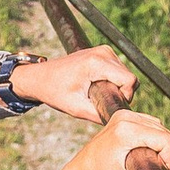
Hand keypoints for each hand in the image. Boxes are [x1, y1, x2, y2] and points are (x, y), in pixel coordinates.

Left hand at [5, 46, 134, 117]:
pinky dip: (111, 81)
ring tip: (93, 92)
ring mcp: (103, 50)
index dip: (125, 96)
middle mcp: (103, 52)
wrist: (39, 77)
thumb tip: (120, 118)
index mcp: (97, 62)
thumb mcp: (76, 108)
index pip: (130, 80)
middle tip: (97, 99)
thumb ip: (100, 114)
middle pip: (129, 78)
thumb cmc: (54, 91)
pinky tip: (94, 85)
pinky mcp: (102, 52)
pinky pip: (118, 71)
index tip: (107, 103)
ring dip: (115, 87)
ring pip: (125, 74)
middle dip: (118, 92)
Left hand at [54, 106, 169, 169]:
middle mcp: (125, 117)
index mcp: (126, 130)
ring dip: (159, 146)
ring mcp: (124, 114)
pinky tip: (139, 152)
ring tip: (143, 161)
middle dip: (165, 153)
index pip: (167, 139)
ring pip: (161, 127)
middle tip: (149, 168)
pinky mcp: (123, 115)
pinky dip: (153, 138)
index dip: (169, 158)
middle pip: (166, 132)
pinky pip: (152, 124)